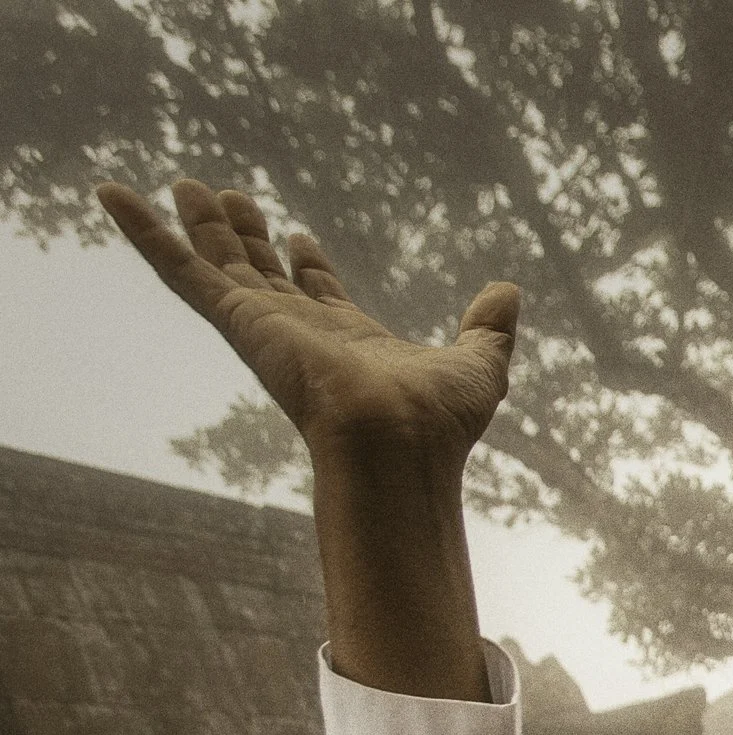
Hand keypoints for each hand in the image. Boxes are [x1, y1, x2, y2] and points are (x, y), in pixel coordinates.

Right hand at [98, 181, 515, 464]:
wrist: (400, 440)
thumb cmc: (440, 419)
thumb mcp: (480, 361)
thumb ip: (490, 327)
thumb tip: (508, 293)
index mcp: (350, 343)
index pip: (320, 297)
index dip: (308, 267)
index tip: (298, 239)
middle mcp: (301, 334)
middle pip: (264, 273)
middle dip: (248, 237)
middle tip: (227, 197)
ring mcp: (264, 326)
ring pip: (219, 263)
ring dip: (198, 225)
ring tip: (183, 183)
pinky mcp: (236, 318)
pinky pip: (176, 267)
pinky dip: (141, 230)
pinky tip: (110, 193)